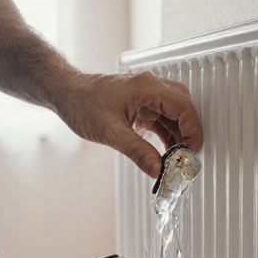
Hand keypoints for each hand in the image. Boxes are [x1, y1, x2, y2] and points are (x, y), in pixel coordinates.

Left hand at [55, 71, 203, 179]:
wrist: (65, 93)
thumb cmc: (81, 103)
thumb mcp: (110, 132)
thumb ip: (138, 152)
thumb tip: (158, 170)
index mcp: (147, 87)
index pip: (183, 107)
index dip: (193, 130)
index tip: (192, 151)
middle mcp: (151, 87)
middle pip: (184, 109)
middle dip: (189, 134)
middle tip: (187, 156)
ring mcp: (147, 95)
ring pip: (175, 115)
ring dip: (179, 136)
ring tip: (176, 158)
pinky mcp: (143, 104)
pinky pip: (164, 119)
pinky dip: (168, 135)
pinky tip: (167, 151)